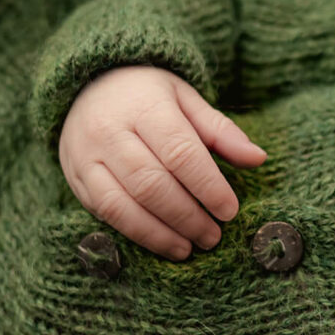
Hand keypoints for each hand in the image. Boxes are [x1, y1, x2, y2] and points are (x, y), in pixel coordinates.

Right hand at [58, 65, 266, 259]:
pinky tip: (164, 243)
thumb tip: (258, 158)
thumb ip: (220, 131)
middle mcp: (109, 130)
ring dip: (162, 233)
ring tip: (190, 247)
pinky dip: (138, 234)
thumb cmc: (146, 96)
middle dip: (187, 216)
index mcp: (143, 105)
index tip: (230, 210)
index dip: (207, 186)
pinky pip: (106, 213)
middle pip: (151, 183)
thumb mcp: (185, 99)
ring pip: (124, 204)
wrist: (86, 87)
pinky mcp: (76, 178)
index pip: (179, 152)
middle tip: (214, 235)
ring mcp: (86, 156)